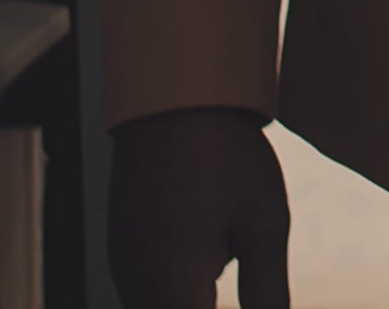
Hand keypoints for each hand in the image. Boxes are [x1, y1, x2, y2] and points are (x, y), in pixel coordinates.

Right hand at [108, 106, 289, 308]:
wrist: (172, 100)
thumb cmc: (225, 158)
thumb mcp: (264, 224)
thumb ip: (267, 291)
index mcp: (174, 289)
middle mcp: (138, 286)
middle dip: (209, 303)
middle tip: (235, 249)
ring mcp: (125, 268)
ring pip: (160, 305)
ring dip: (194, 297)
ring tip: (224, 241)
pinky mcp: (121, 250)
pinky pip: (148, 288)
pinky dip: (179, 285)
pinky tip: (208, 244)